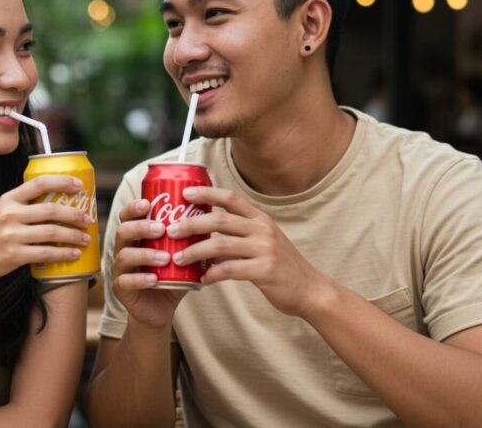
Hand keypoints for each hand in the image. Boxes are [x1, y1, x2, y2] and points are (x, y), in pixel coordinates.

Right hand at [0, 175, 91, 283]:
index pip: (39, 183)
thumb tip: (57, 199)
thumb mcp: (1, 211)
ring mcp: (12, 235)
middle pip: (51, 210)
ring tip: (86, 238)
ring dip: (73, 236)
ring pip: (52, 233)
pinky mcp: (15, 255)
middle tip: (88, 218)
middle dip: (74, 214)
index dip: (62, 181)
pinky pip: (46, 253)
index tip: (80, 185)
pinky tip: (74, 254)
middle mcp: (9, 215)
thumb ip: (23, 204)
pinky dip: (64, 254)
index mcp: (8, 199)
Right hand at [110, 198, 187, 330]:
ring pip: (124, 256)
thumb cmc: (170, 277)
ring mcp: (119, 270)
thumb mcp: (181, 255)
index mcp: (135, 237)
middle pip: (123, 231)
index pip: (127, 216)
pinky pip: (125, 282)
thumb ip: (192, 240)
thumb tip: (215, 220)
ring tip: (165, 258)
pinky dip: (140, 279)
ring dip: (145, 254)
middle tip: (161, 229)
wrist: (161, 309)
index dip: (134, 208)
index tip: (148, 203)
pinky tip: (154, 279)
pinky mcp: (120, 289)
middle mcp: (124, 249)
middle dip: (141, 227)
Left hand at [168, 186, 329, 317]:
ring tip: (178, 258)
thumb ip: (237, 236)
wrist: (309, 289)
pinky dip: (212, 274)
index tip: (185, 193)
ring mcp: (265, 249)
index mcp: (260, 219)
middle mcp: (262, 229)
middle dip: (191, 223)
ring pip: (220, 244)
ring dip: (195, 251)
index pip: (231, 198)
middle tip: (171, 229)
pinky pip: (230, 270)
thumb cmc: (281, 266)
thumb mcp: (263, 242)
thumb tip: (203, 236)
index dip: (207, 193)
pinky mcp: (264, 271)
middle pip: (220, 219)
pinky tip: (203, 279)